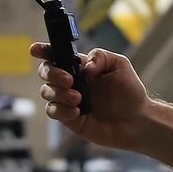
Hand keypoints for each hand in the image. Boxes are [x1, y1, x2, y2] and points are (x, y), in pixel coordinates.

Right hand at [32, 44, 152, 149]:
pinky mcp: (69, 118)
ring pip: (46, 91)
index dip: (43, 50)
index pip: (57, 54)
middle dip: (52, 73)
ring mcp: (68, 100)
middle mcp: (71, 81)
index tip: (35, 49)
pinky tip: (77, 112)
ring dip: (59, 93)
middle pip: (46, 71)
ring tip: (79, 98)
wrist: (137, 121)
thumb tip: (83, 65)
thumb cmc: (130, 92)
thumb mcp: (120, 65)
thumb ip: (100, 57)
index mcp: (80, 67)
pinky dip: (61, 110)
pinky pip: (53, 111)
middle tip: (69, 80)